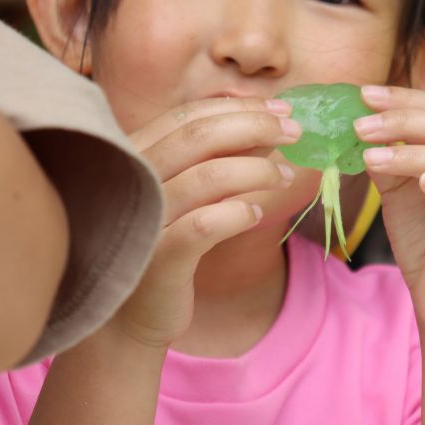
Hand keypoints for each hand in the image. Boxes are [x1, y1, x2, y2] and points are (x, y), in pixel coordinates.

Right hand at [106, 97, 300, 348]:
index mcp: (134, 153)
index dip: (238, 108)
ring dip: (257, 171)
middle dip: (255, 126)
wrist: (129, 316)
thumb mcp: (186, 192)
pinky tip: (256, 216)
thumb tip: (267, 125)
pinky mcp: (158, 259)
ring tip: (286, 177)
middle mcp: (133, 180)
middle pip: (198, 136)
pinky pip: (206, 226)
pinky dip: (238, 214)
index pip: (188, 116)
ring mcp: (144, 219)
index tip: (281, 110)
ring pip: (207, 177)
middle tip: (295, 131)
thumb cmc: (162, 242)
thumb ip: (215, 157)